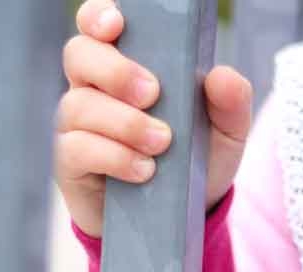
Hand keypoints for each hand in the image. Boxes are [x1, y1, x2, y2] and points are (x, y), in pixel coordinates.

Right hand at [56, 0, 253, 236]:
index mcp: (126, 66)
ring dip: (124, 122)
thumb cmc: (197, 164)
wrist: (181, 221)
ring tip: (162, 144)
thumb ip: (232, 103)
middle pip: (78, 55)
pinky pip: (77, 148)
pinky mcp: (71, 164)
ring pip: (78, 104)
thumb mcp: (226, 134)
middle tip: (153, 94)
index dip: (98, 17)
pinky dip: (114, 156)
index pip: (96, 25)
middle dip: (115, 70)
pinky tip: (144, 171)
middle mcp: (94, 89)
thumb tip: (223, 77)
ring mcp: (77, 126)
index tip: (116, 25)